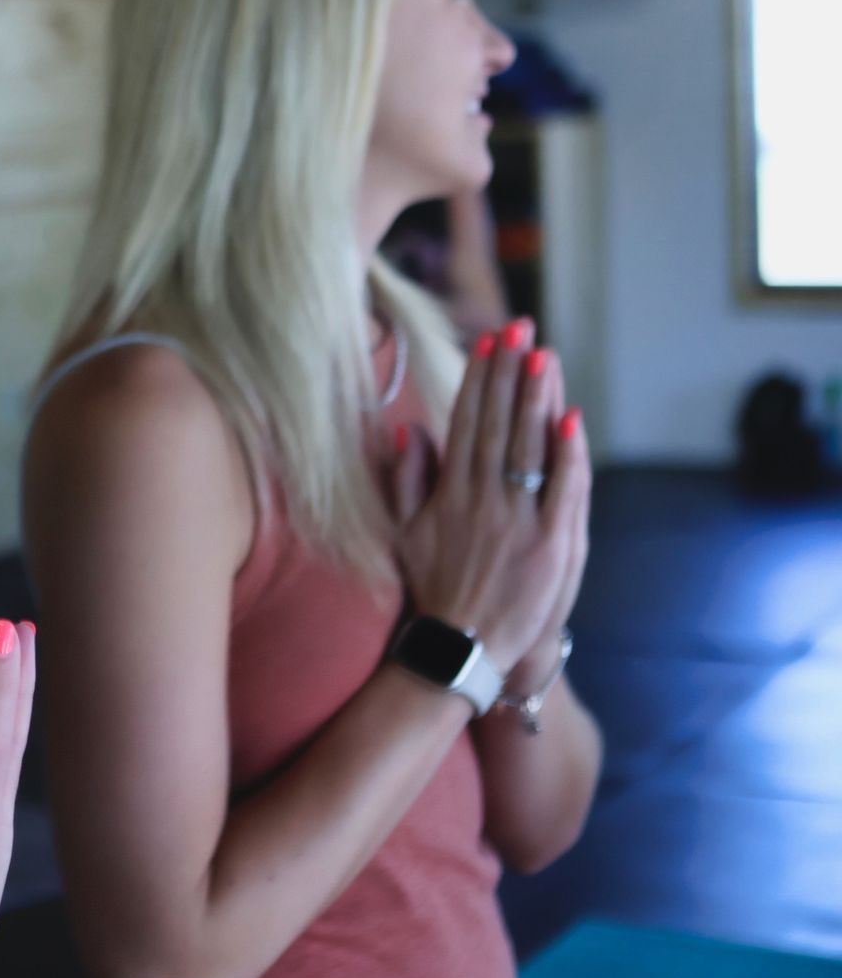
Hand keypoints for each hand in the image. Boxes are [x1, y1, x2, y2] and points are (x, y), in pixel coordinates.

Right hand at [389, 319, 586, 674]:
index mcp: (450, 493)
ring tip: (544, 356)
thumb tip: (409, 430)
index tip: (488, 343)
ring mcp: (519, 521)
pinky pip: (563, 490)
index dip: (479, 380)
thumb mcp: (405, 532)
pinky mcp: (552, 546)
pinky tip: (571, 418)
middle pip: (499, 424)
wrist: (462, 648)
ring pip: (530, 447)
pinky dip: (568, 454)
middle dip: (510, 373)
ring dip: (538, 398)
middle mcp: (483, 500)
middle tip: (521, 329)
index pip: (466, 422)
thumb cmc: (434, 588)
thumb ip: (407, 480)